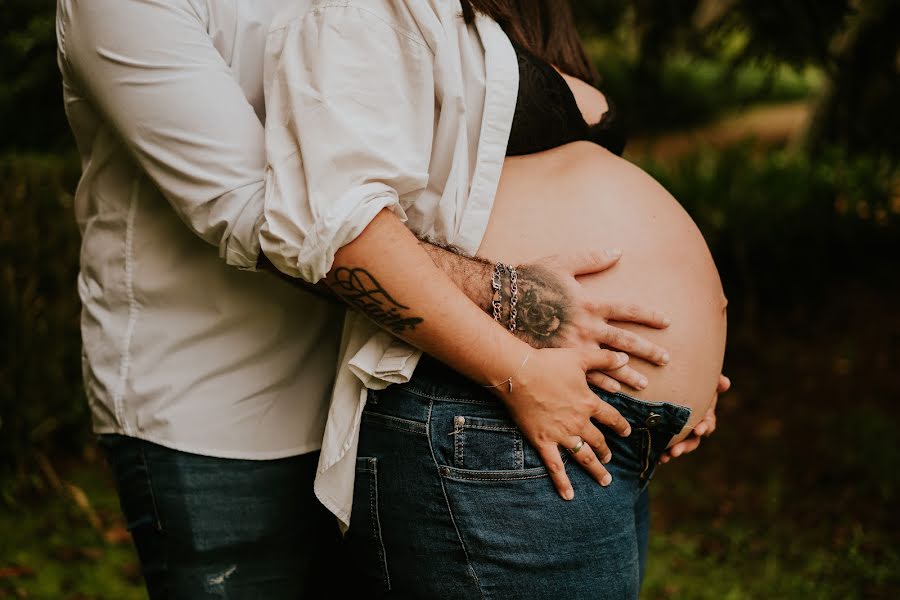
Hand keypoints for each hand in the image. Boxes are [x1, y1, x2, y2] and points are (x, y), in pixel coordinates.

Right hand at [498, 346, 632, 500]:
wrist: (519, 374)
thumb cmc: (548, 363)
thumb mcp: (580, 356)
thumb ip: (604, 358)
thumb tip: (624, 357)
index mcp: (589, 403)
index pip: (612, 418)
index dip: (621, 426)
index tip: (626, 432)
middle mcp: (579, 422)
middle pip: (599, 440)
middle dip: (607, 450)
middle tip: (610, 458)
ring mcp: (561, 435)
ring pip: (584, 457)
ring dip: (596, 469)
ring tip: (605, 480)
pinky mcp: (543, 442)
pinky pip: (555, 467)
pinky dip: (563, 482)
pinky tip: (569, 496)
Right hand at [518, 250, 671, 392]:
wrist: (503, 303)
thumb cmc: (532, 279)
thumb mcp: (563, 263)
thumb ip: (592, 259)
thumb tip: (617, 251)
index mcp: (592, 303)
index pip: (629, 310)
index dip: (650, 315)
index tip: (667, 322)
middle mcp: (588, 327)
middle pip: (626, 341)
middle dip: (648, 351)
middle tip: (665, 359)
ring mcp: (574, 347)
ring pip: (609, 364)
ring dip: (628, 374)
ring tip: (644, 384)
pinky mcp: (560, 359)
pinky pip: (584, 375)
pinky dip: (601, 384)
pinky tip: (613, 392)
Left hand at [659, 374, 729, 463]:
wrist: (674, 380)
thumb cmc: (693, 381)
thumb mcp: (705, 380)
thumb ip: (715, 382)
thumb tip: (725, 383)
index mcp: (705, 416)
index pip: (707, 425)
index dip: (704, 428)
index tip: (699, 430)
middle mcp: (694, 427)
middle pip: (693, 441)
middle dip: (685, 447)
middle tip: (676, 451)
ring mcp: (680, 432)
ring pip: (679, 446)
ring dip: (673, 452)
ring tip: (664, 457)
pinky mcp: (666, 433)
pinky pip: (665, 445)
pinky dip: (661, 452)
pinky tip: (655, 458)